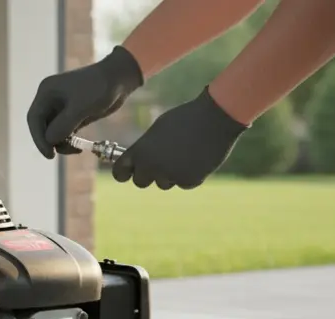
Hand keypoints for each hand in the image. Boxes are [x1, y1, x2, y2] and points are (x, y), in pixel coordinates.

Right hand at [27, 46, 143, 158]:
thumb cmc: (99, 87)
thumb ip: (63, 125)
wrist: (119, 79)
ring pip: (53, 132)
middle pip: (42, 127)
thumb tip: (49, 141)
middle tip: (66, 152)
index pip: (34, 119)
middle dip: (51, 142)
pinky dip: (69, 141)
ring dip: (61, 143)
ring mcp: (61, 108)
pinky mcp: (72, 115)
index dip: (39, 138)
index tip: (49, 154)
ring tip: (76, 148)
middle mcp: (50, 99)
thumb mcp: (81, 107)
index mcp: (47, 92)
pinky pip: (64, 132)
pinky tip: (79, 146)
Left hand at [112, 87, 247, 189]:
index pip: (119, 172)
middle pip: (140, 182)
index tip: (127, 172)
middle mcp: (152, 167)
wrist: (214, 118)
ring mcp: (171, 176)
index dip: (123, 173)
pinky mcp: (189, 181)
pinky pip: (182, 183)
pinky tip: (196, 157)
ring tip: (182, 153)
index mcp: (140, 151)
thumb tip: (137, 163)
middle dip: (148, 175)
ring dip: (169, 174)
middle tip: (159, 162)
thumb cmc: (184, 119)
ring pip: (163, 183)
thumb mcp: (158, 130)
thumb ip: (145, 148)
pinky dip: (187, 174)